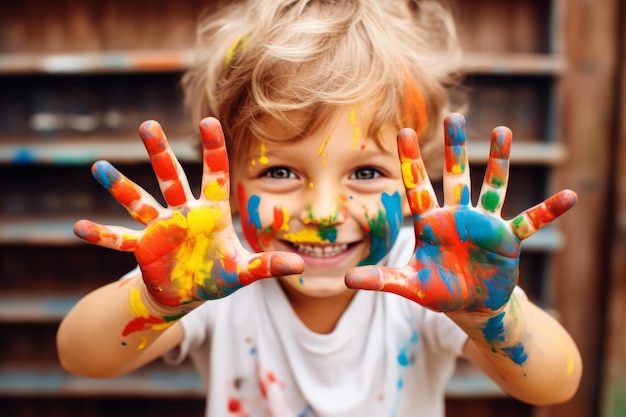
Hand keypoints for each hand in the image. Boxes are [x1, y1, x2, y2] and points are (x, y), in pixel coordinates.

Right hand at [74, 118, 303, 306]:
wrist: (188, 292)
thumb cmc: (216, 276)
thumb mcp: (243, 271)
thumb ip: (268, 265)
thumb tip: (301, 267)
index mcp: (212, 213)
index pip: (215, 175)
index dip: (213, 150)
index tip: (208, 120)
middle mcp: (184, 213)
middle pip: (171, 178)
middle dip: (159, 153)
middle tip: (147, 125)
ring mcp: (160, 228)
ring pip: (139, 201)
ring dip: (120, 186)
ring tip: (99, 166)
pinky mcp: (143, 248)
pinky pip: (120, 240)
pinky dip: (102, 236)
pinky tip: (79, 227)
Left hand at [345, 113, 575, 312]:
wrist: (470, 303)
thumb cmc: (439, 290)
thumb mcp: (409, 285)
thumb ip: (381, 279)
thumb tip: (347, 279)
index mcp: (431, 223)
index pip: (417, 186)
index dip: (409, 160)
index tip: (401, 130)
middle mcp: (457, 216)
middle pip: (456, 176)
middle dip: (454, 148)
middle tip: (453, 116)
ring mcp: (484, 224)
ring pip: (492, 187)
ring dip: (499, 162)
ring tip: (503, 131)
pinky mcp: (507, 239)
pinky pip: (531, 221)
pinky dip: (549, 211)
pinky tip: (569, 197)